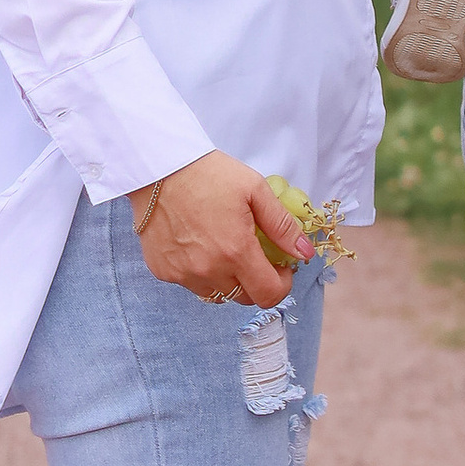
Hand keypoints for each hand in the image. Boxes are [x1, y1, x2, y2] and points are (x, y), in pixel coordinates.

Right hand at [127, 151, 308, 306]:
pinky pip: (191, 283)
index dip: (281, 284)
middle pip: (244, 298)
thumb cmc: (210, 174)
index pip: (268, 295)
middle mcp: (209, 270)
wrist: (160, 167)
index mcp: (236, 252)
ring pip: (218, 294)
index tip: (280, 267)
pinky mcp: (164, 271)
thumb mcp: (255, 190)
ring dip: (228, 280)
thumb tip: (304, 252)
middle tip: (254, 253)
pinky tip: (198, 245)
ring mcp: (183, 273)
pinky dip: (200, 273)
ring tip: (224, 248)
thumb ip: (282, 226)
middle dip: (256, 281)